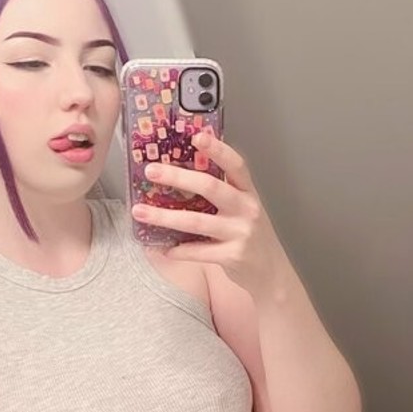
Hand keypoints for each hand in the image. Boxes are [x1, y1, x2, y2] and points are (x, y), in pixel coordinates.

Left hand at [132, 130, 288, 298]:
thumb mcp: (244, 210)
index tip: (197, 137)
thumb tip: (181, 175)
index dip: (218, 149)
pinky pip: (199, 251)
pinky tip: (163, 248)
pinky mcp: (233, 256)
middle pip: (210, 187)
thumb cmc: (251, 238)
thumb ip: (222, 193)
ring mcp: (241, 233)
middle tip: (151, 171)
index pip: (236, 165)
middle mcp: (247, 209)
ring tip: (140, 212)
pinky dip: (179, 250)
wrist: (272, 274)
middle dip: (178, 177)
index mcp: (248, 193)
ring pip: (197, 221)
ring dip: (165, 217)